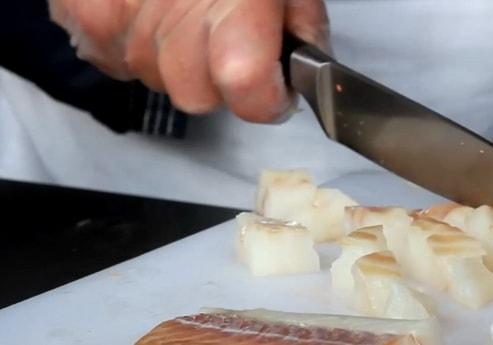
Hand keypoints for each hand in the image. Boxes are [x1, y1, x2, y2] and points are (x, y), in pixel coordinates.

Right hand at [49, 0, 329, 121]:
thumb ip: (302, 23)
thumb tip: (302, 70)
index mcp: (237, 2)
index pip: (248, 88)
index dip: (267, 99)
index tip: (272, 90)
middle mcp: (173, 17)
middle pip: (198, 96)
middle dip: (216, 79)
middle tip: (221, 35)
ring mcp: (120, 21)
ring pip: (156, 82)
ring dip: (172, 60)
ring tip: (178, 9)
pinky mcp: (85, 18)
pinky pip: (116, 63)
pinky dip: (134, 44)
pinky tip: (148, 9)